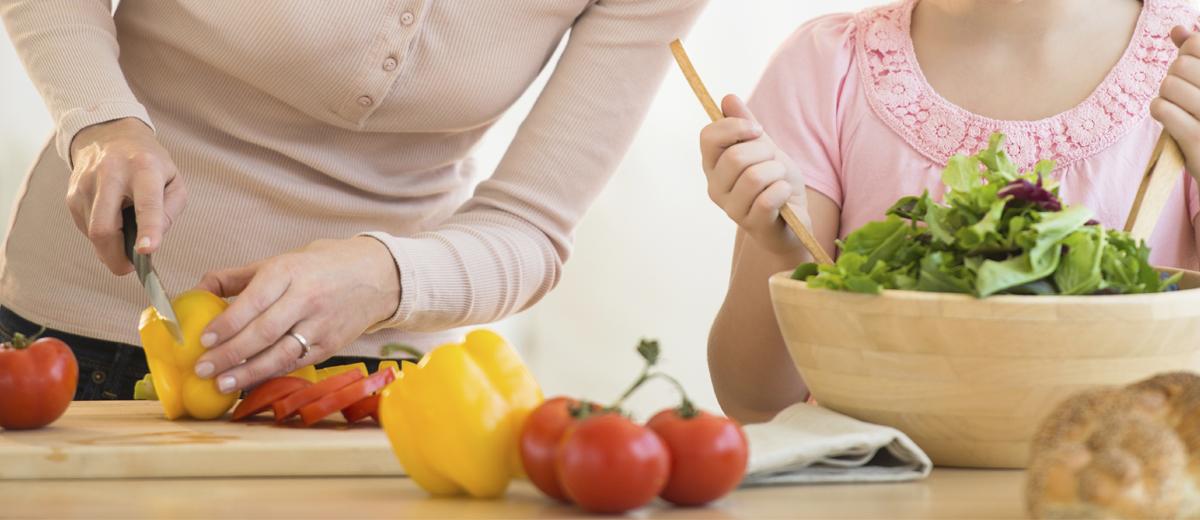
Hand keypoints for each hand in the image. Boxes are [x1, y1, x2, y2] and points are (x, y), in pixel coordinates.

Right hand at [67, 118, 185, 273]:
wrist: (109, 135)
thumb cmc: (149, 163)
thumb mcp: (173, 180)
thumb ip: (170, 211)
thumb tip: (150, 242)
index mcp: (143, 169)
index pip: (145, 203)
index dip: (148, 229)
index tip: (146, 250)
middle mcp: (111, 174)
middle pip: (104, 228)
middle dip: (116, 256)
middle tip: (131, 266)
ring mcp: (86, 184)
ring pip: (92, 233)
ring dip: (110, 246)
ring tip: (125, 232)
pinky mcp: (71, 194)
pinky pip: (85, 228)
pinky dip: (101, 234)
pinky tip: (112, 219)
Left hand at [192, 237, 400, 392]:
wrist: (377, 276)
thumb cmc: (320, 267)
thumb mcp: (280, 261)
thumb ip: (237, 277)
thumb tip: (196, 291)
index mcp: (289, 271)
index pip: (253, 301)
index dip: (227, 323)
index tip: (203, 339)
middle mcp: (306, 298)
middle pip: (263, 332)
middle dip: (229, 354)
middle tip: (203, 367)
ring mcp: (321, 324)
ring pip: (280, 354)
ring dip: (247, 373)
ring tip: (222, 383)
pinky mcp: (332, 345)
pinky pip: (296, 363)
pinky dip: (270, 374)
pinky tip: (250, 382)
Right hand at [699, 95, 808, 255]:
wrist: (794, 220)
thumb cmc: (775, 182)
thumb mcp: (764, 148)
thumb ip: (745, 125)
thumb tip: (727, 98)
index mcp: (713, 166)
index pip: (708, 137)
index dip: (735, 127)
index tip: (757, 130)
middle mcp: (715, 188)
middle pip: (734, 157)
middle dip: (764, 152)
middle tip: (773, 161)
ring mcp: (732, 209)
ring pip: (754, 177)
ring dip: (777, 172)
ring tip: (780, 180)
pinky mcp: (753, 225)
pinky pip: (768, 198)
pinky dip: (784, 191)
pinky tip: (784, 196)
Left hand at [1152, 26, 1199, 179]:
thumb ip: (1197, 57)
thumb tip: (1178, 30)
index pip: (1198, 45)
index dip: (1188, 54)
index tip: (1192, 71)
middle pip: (1181, 65)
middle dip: (1174, 76)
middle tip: (1182, 93)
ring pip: (1169, 85)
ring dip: (1166, 96)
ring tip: (1178, 108)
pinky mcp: (1199, 140)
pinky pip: (1162, 109)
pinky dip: (1160, 111)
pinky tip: (1170, 119)